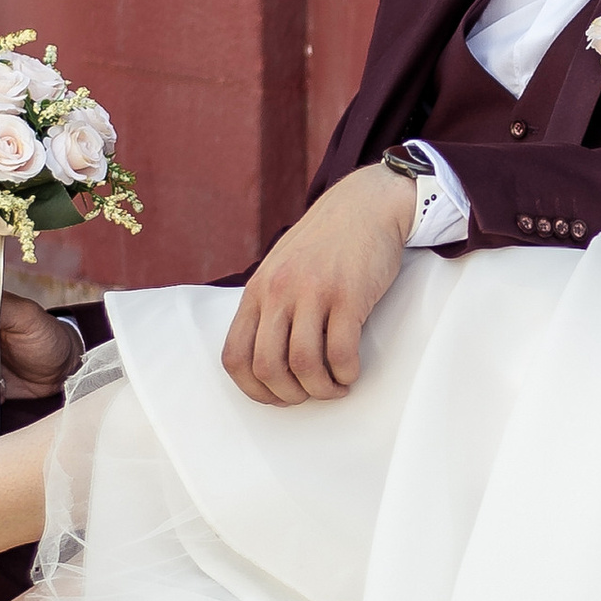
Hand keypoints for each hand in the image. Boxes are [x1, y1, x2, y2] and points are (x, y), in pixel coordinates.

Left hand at [223, 168, 415, 405]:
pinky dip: (347, 374)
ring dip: (322, 389)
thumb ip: (270, 305)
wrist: (366, 205)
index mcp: (257, 290)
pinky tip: (352, 372)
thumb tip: (268, 358)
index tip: (278, 396)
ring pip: (304, 365)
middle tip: (309, 395)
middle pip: (268, 367)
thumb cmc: (326, 242)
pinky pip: (342, 352)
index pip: (234, 356)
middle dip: (289, 395)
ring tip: (336, 386)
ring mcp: (312, 292)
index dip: (254, 389)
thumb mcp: (281, 268)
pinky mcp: (348, 295)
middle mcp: (279, 292)